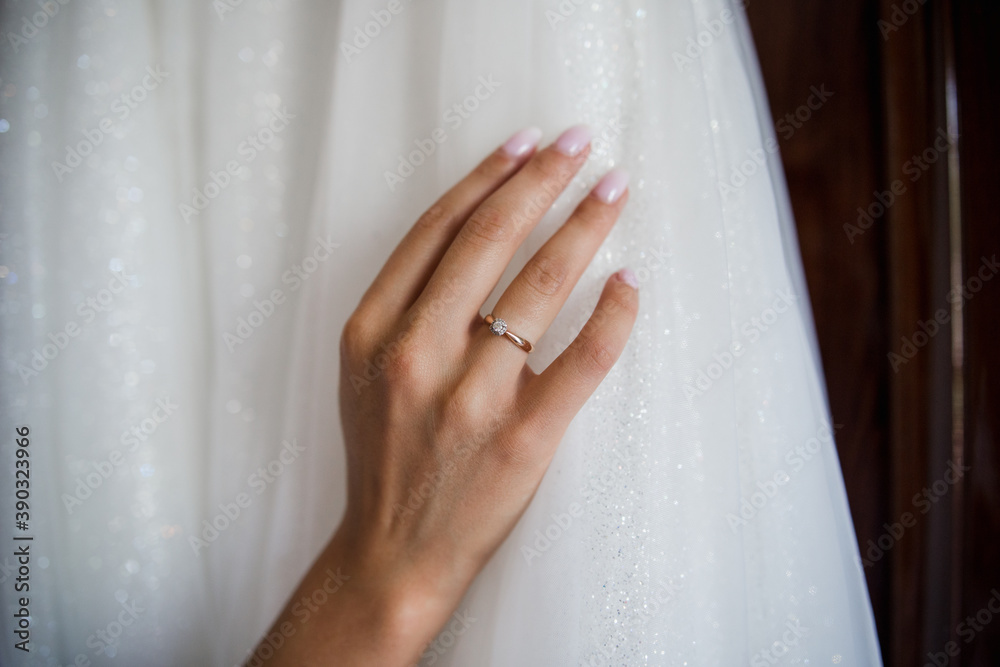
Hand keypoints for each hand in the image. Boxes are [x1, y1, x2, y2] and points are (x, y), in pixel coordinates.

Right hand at [252, 125, 637, 665]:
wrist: (392, 553)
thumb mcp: (364, 371)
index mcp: (373, 330)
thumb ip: (403, 306)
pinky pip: (582, 360)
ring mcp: (472, 396)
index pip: (437, 231)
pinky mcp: (523, 436)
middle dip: (542, 180)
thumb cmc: (384, 456)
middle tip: (579, 143)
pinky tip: (627, 282)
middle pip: (489, 240)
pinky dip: (612, 316)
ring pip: (539, 285)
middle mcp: (418, 353)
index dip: (486, 177)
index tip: (524, 145)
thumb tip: (473, 231)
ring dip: (584, 226)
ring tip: (612, 190)